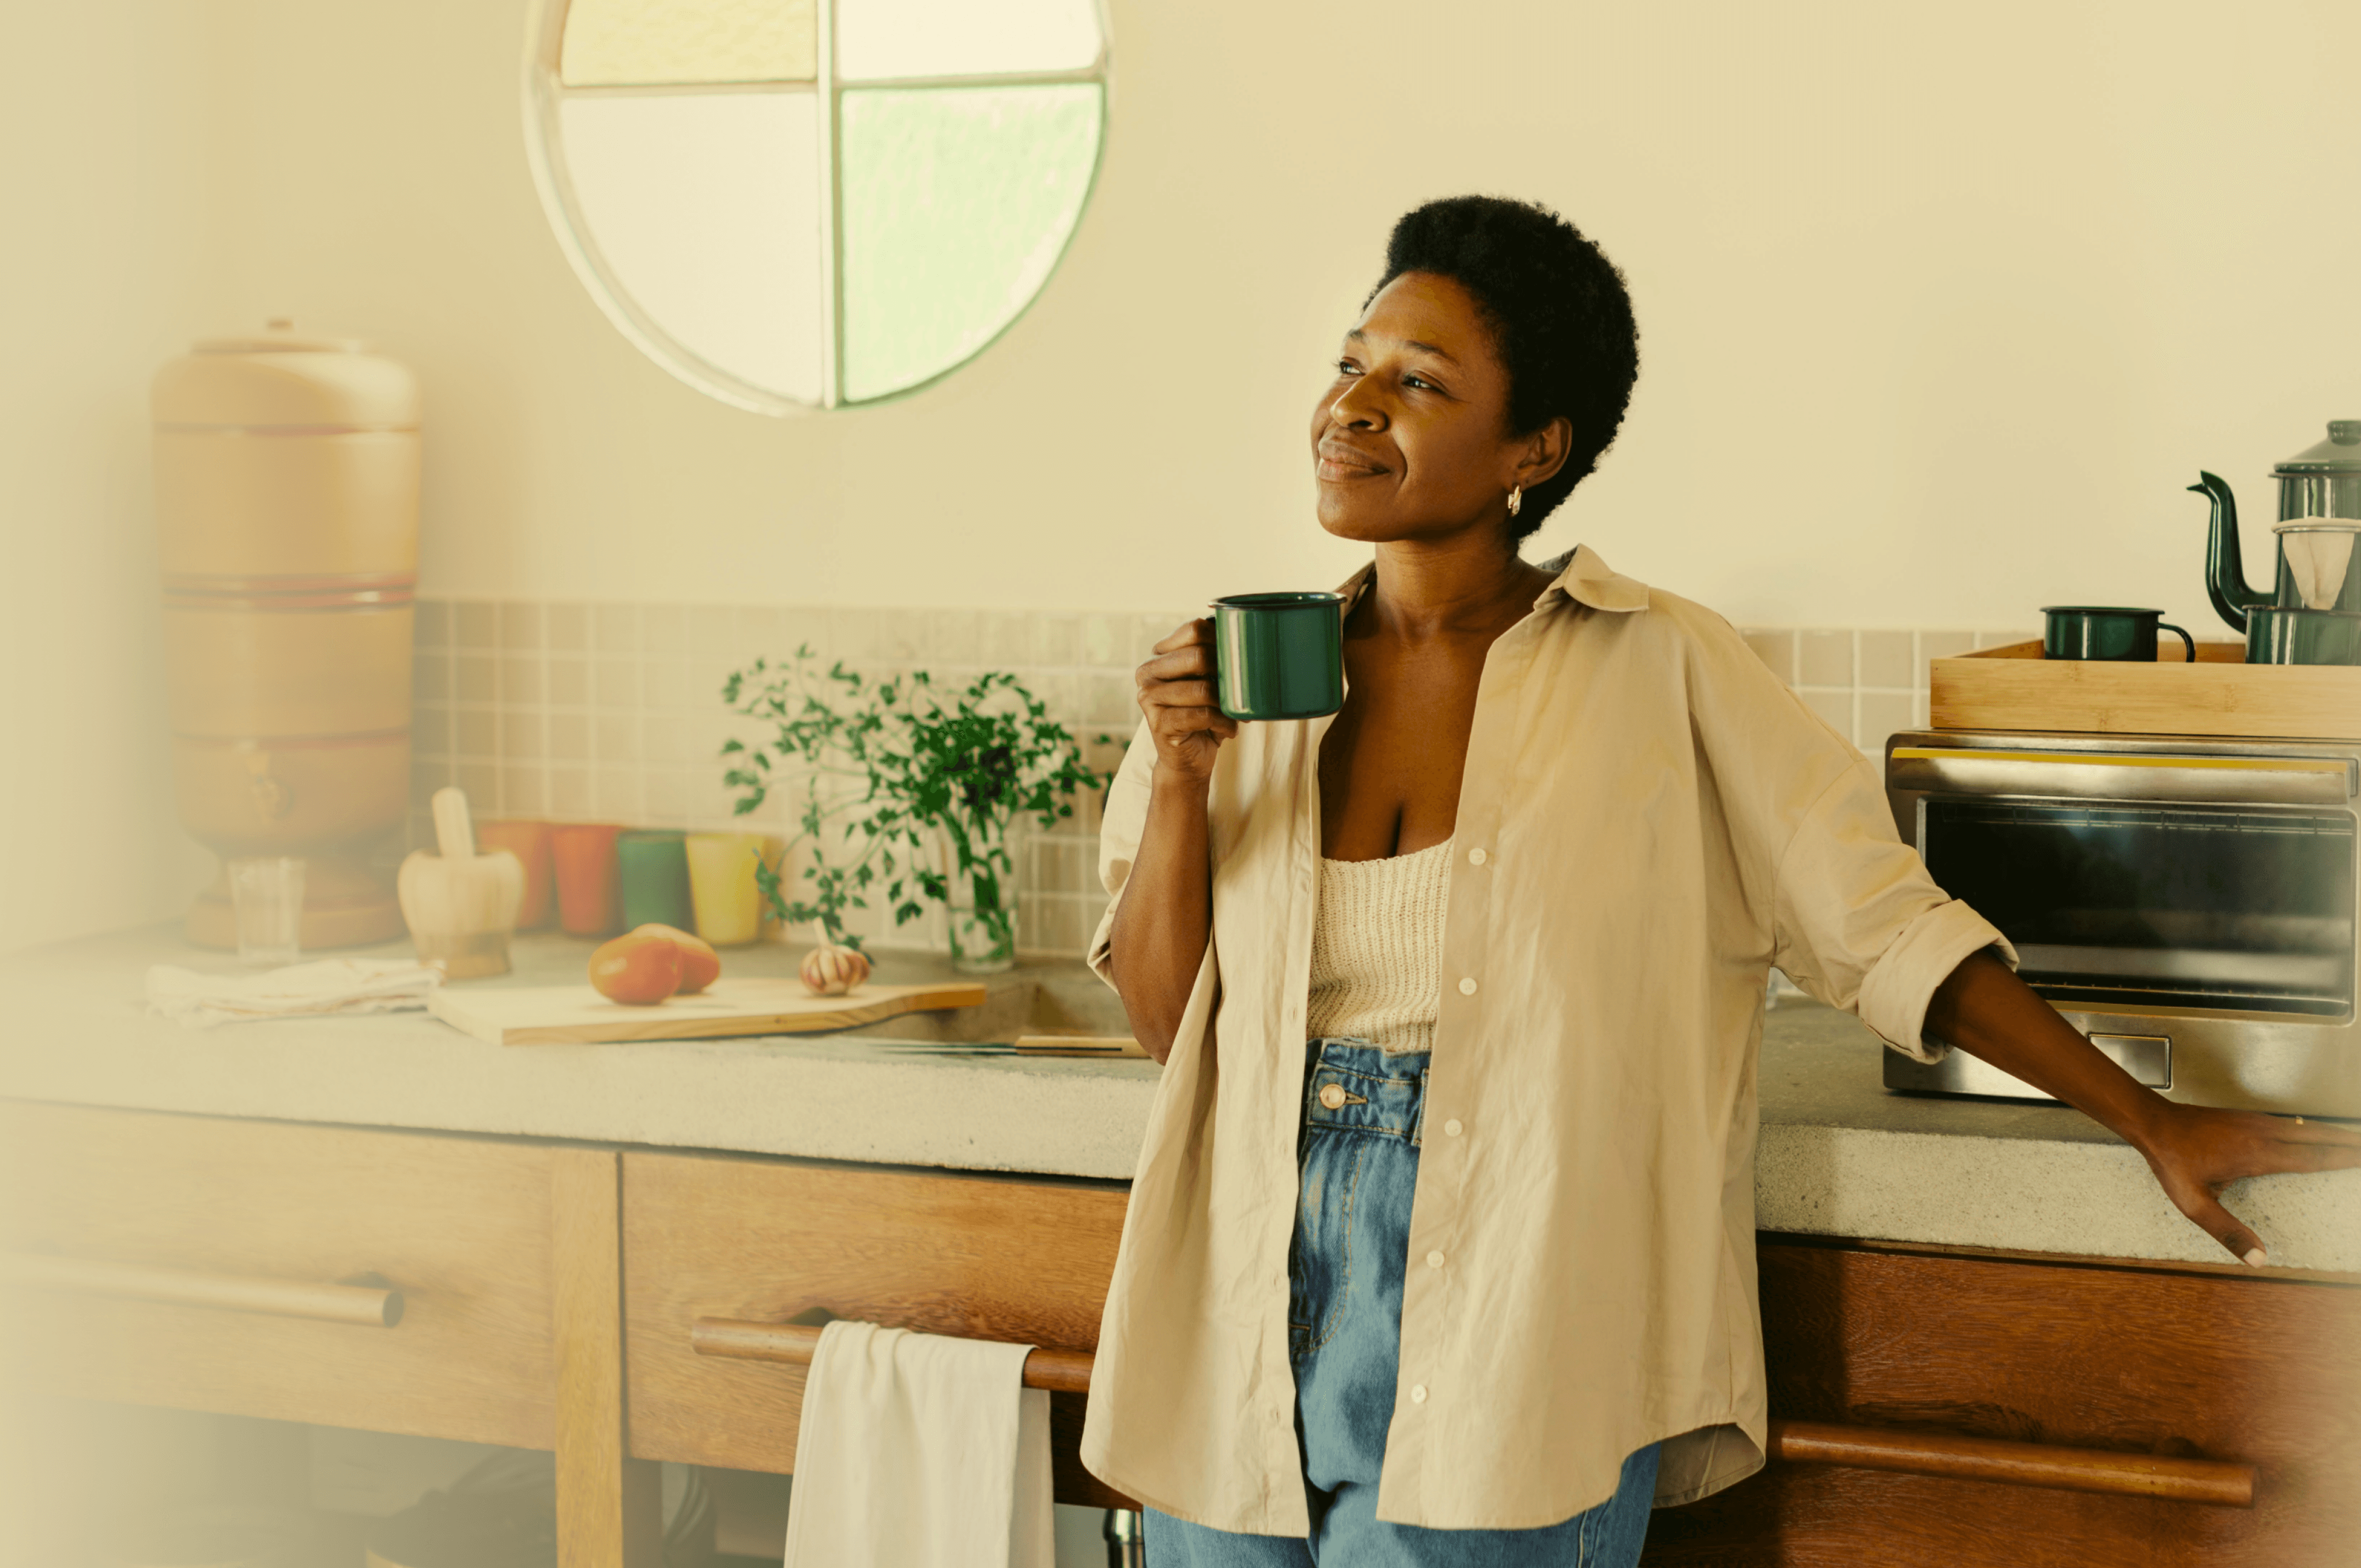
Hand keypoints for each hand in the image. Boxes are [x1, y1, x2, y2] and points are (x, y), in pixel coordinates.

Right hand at [1135, 618, 1235, 784]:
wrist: (1187, 760)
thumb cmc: (1203, 716)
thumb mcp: (1209, 682)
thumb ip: (1215, 657)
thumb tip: (1243, 634)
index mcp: (1159, 655)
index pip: (1194, 629)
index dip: (1223, 640)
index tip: (1239, 658)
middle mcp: (1148, 672)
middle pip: (1198, 655)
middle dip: (1227, 673)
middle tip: (1241, 690)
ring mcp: (1149, 698)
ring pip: (1202, 689)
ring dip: (1228, 705)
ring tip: (1236, 715)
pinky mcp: (1158, 723)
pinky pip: (1202, 715)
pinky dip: (1224, 723)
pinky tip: (1229, 729)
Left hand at [2134, 1103, 2360, 1264]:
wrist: (2152, 1123)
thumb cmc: (2172, 1161)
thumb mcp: (2194, 1203)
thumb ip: (2226, 1231)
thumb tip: (2258, 1258)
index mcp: (2258, 1155)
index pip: (2312, 1158)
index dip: (2342, 1159)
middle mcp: (2262, 1134)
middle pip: (2317, 1137)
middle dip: (2347, 1141)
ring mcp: (2253, 1123)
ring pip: (2304, 1126)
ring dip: (2331, 1132)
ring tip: (2352, 1138)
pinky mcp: (2244, 1118)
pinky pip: (2287, 1122)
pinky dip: (2309, 1127)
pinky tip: (2311, 1132)